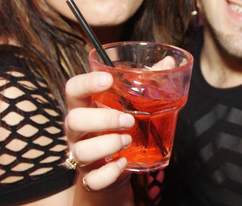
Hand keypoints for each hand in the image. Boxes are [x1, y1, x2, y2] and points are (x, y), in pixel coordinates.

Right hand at [65, 71, 134, 191]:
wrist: (113, 166)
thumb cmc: (120, 126)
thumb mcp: (128, 103)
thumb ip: (145, 82)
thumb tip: (168, 61)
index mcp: (84, 105)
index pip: (73, 88)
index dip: (86, 82)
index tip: (107, 79)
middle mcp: (77, 129)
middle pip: (73, 120)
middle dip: (102, 119)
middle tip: (128, 120)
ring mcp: (81, 153)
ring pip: (80, 151)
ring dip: (107, 145)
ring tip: (128, 140)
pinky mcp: (90, 176)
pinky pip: (92, 179)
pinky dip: (109, 172)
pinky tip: (123, 163)